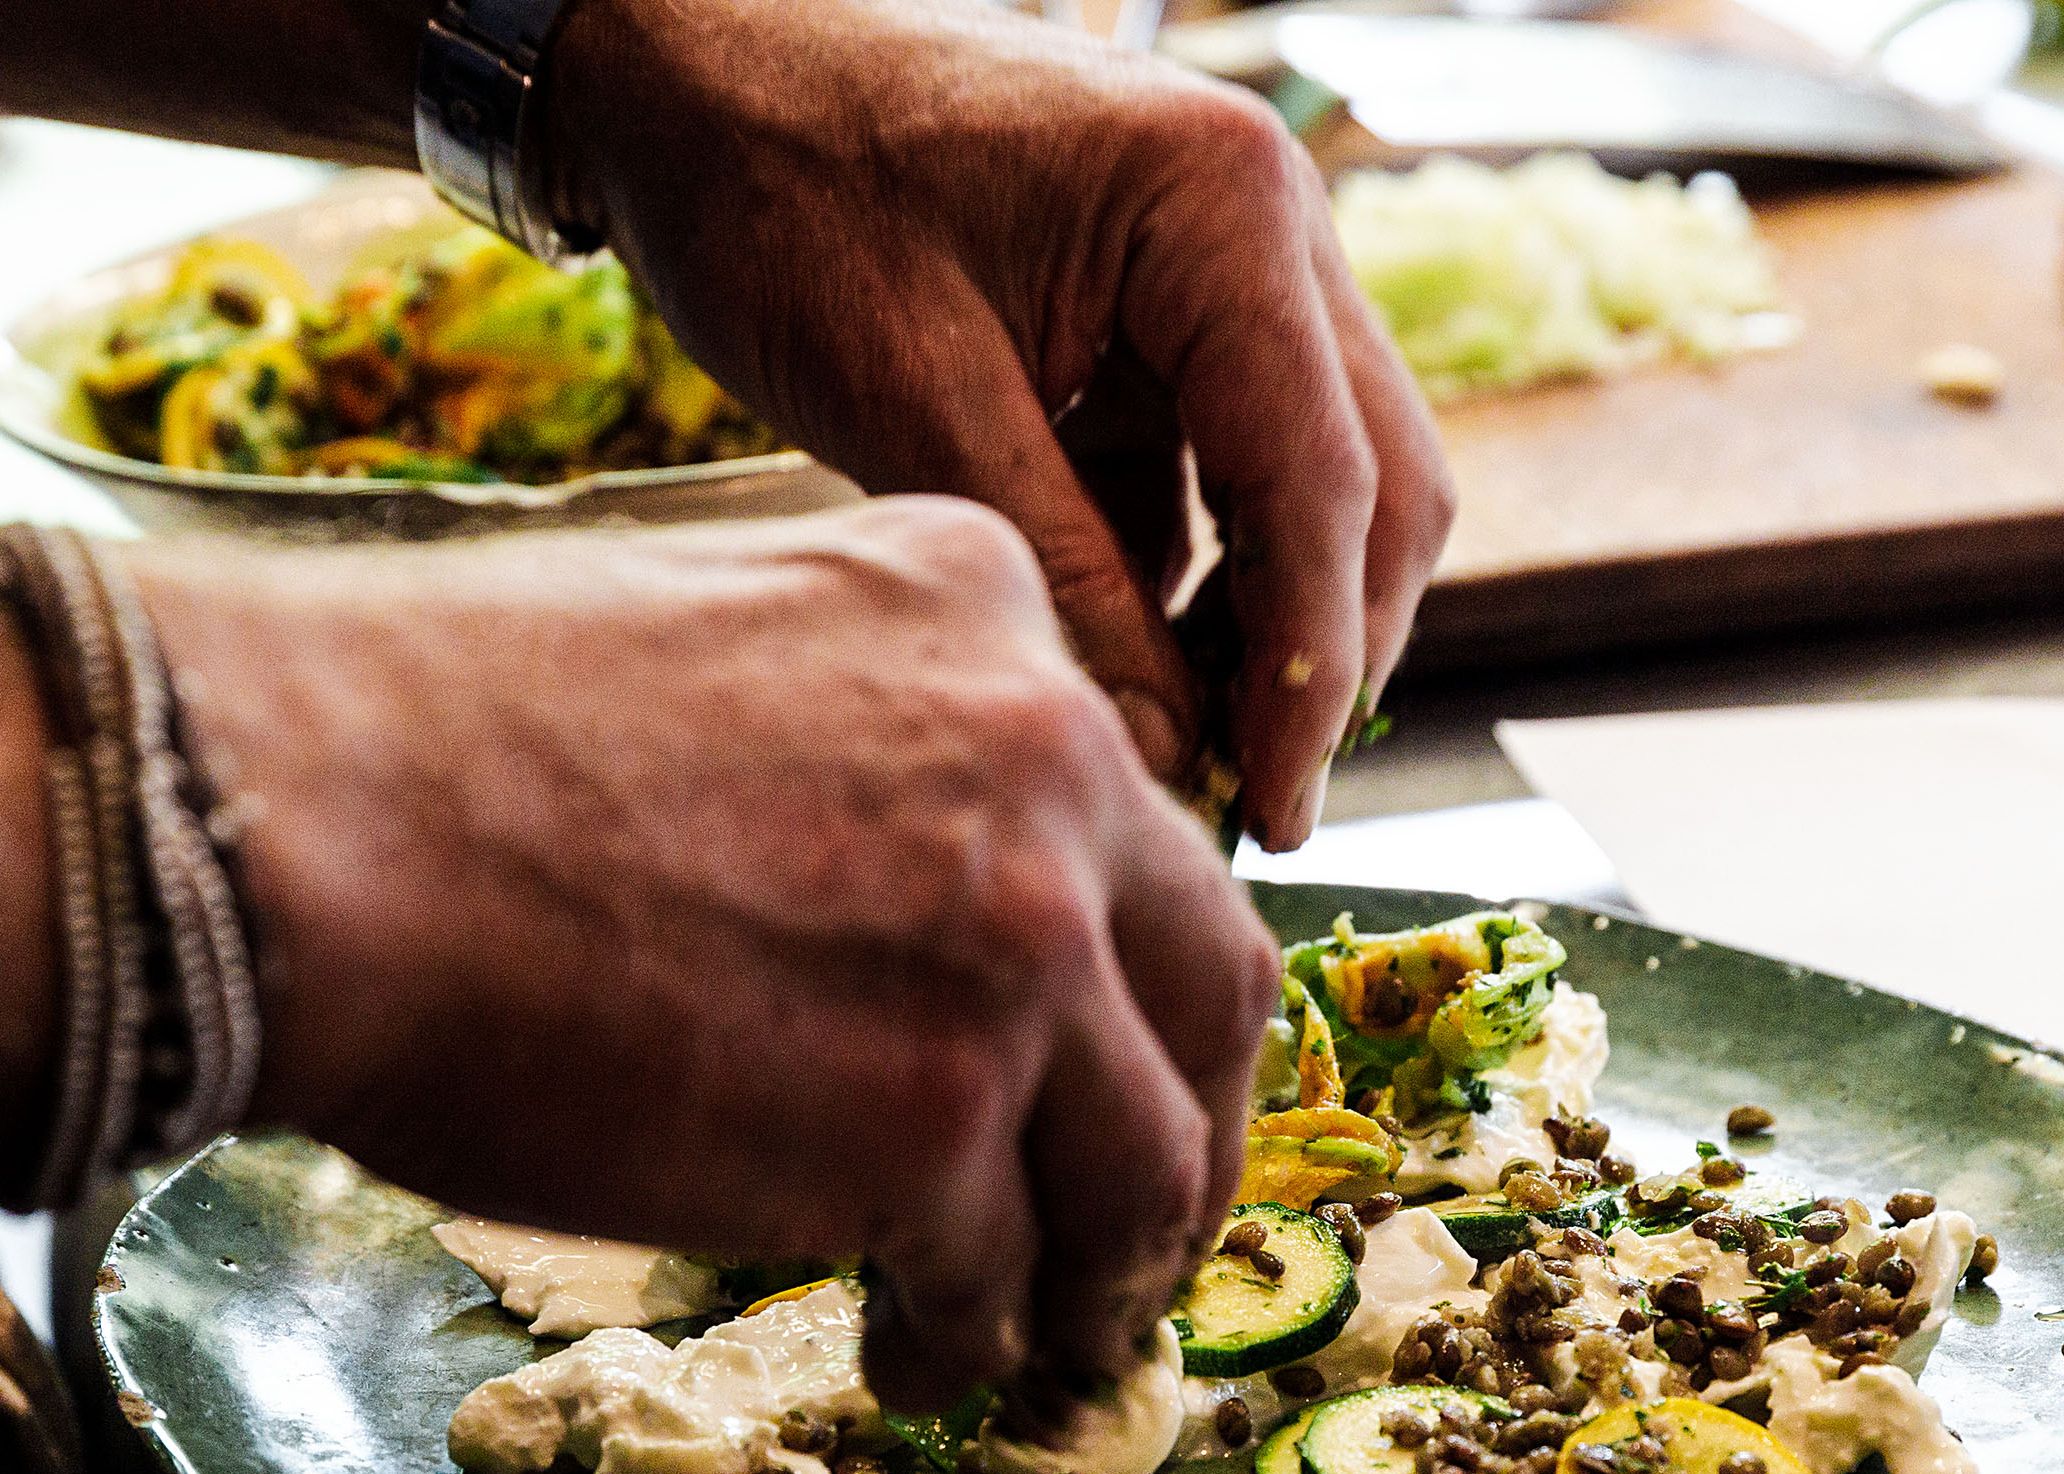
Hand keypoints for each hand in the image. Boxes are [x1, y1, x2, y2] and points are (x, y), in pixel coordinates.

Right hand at [131, 503, 1279, 1408]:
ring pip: (1140, 1162)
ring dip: (1101, 1274)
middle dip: (1188, 1137)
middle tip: (1141, 1233)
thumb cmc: (420, 737)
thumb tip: (892, 906)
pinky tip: (910, 1356)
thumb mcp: (711, 643)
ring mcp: (1012, 945)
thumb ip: (859, 745)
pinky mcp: (934, 1121)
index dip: (1131, 971)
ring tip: (1047, 1343)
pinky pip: (998, 1273)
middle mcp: (1045, 758)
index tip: (1108, 1058)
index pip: (1129, 819)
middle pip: (1210, 990)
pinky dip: (966, 1336)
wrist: (292, 819)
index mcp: (983, 611)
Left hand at [544, 0, 1453, 848]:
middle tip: (1251, 803)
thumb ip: (1057, 576)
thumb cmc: (780, 180)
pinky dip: (1197, 582)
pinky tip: (1132, 672)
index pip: (1325, 485)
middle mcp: (1267, 227)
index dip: (1312, 669)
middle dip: (1323, 653)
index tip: (1276, 809)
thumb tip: (1160, 752)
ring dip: (1268, 624)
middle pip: (1373, 487)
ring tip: (1187, 757)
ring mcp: (1231, 271)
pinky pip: (1226, 476)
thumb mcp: (910, 399)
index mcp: (1223, 212)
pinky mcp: (1168, 323)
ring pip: (1320, 487)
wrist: (690, 59)